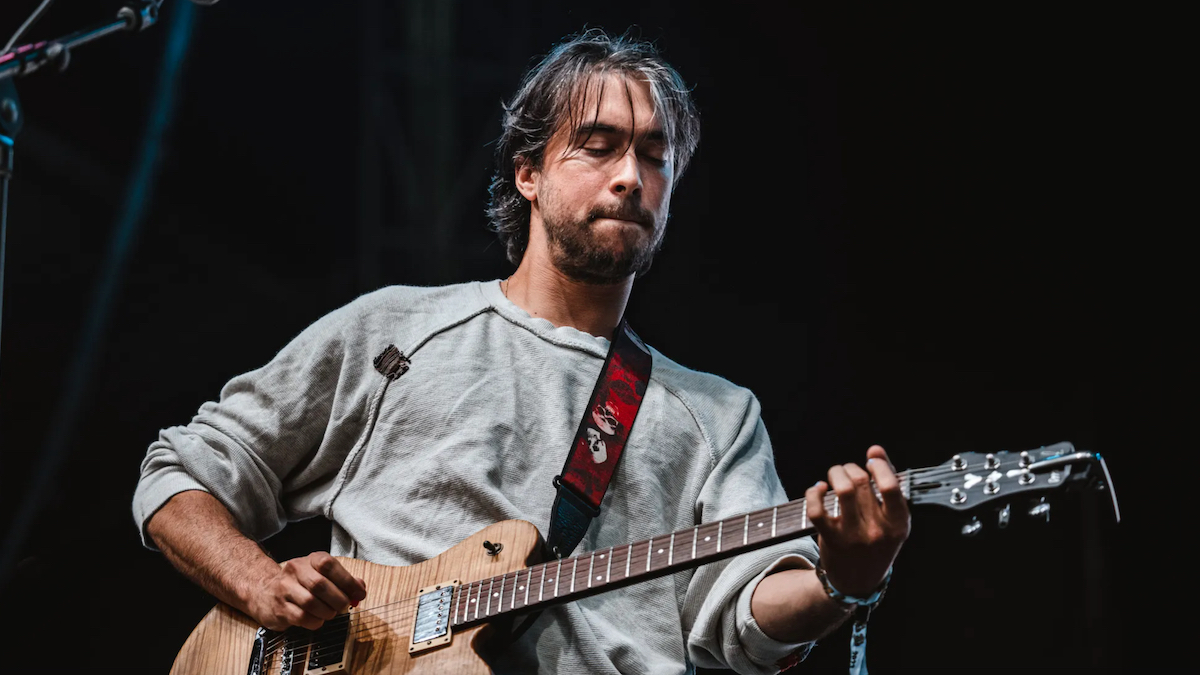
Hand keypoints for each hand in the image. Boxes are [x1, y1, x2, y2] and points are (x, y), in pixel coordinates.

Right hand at [245, 551, 366, 630]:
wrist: (263, 592)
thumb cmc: (299, 584)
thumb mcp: (320, 575)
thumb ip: (342, 580)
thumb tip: (360, 588)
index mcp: (310, 560)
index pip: (329, 564)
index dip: (347, 580)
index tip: (359, 593)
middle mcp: (295, 571)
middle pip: (320, 585)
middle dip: (338, 599)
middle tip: (344, 606)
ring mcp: (284, 589)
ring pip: (310, 603)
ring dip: (327, 612)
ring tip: (330, 613)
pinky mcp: (279, 608)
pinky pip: (302, 617)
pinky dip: (315, 621)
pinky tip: (317, 620)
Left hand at [806, 445, 909, 597]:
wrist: (858, 581)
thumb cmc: (877, 541)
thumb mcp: (893, 518)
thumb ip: (888, 482)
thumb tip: (875, 449)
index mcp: (899, 524)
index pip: (890, 487)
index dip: (879, 465)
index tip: (871, 459)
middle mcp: (878, 531)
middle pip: (862, 482)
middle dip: (852, 467)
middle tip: (847, 470)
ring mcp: (854, 537)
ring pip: (843, 490)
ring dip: (836, 473)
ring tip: (835, 474)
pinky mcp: (831, 540)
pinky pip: (817, 510)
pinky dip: (814, 492)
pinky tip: (819, 488)